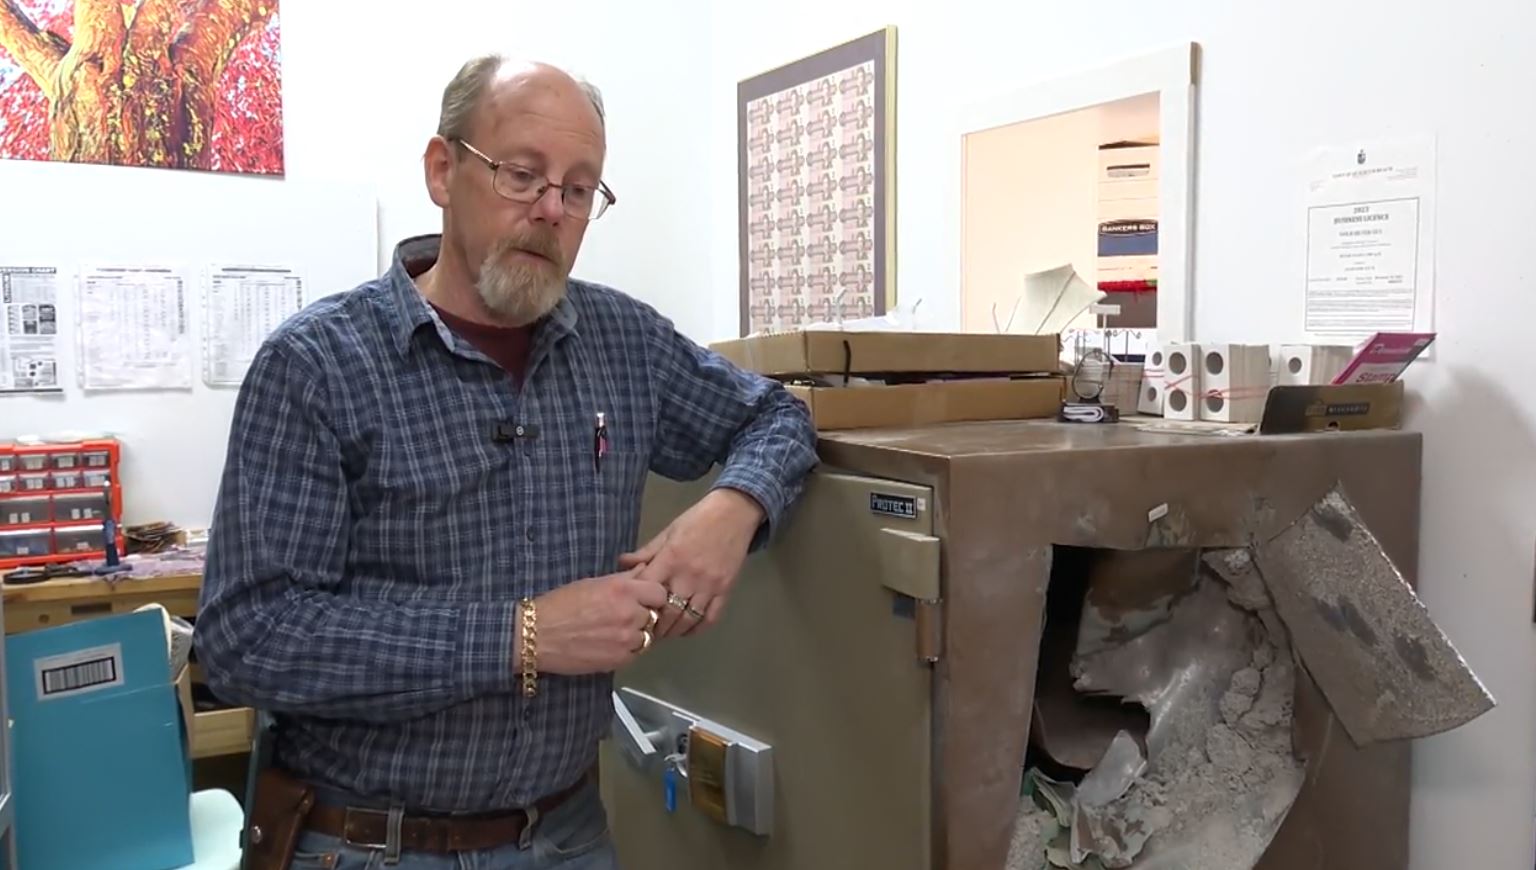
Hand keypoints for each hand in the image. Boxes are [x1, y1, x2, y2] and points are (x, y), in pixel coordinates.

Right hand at [532, 569, 668, 674]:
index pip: (660, 593)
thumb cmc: (560, 605)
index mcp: (623, 590)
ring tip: (616, 631)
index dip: (653, 596)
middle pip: (655, 615)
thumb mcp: (593, 583)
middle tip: (627, 616)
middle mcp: (629, 614)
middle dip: (644, 615)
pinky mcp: (619, 660)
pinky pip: (635, 653)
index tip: (645, 599)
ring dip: (637, 634)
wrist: (536, 636)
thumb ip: (623, 579)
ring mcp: (626, 639)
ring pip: (647, 636)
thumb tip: (644, 570)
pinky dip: (628, 649)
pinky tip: (610, 644)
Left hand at [620, 488, 764, 637]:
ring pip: (688, 619)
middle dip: (656, 626)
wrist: (733, 514)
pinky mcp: (725, 590)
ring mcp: (708, 586)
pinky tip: (688, 629)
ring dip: (674, 630)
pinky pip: (710, 618)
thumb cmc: (696, 521)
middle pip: (668, 612)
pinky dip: (698, 629)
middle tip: (648, 630)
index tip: (633, 610)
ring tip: (665, 632)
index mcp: (670, 559)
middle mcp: (688, 576)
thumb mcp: (667, 532)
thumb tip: (621, 564)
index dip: (638, 603)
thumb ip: (646, 552)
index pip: (648, 590)